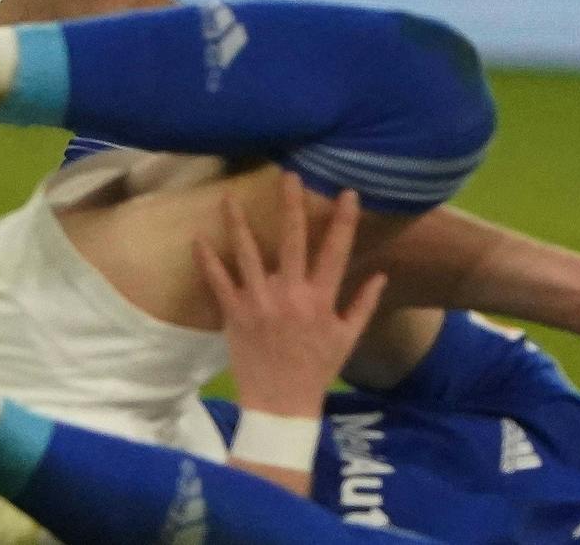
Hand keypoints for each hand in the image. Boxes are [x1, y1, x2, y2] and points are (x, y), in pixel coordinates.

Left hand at [193, 173, 387, 417]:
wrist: (281, 405)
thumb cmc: (317, 371)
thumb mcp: (347, 339)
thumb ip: (363, 304)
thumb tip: (381, 275)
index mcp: (321, 300)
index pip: (336, 251)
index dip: (344, 221)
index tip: (348, 193)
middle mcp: (291, 295)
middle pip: (292, 241)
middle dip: (291, 205)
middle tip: (289, 175)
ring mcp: (260, 303)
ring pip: (248, 254)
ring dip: (238, 223)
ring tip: (228, 196)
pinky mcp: (235, 314)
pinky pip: (219, 282)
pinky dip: (207, 260)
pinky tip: (198, 237)